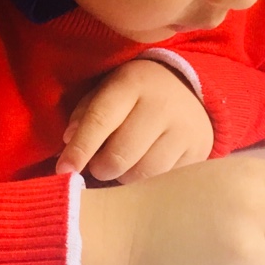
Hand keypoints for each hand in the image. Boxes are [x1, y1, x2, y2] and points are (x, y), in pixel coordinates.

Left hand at [57, 59, 213, 182]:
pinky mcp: (199, 150)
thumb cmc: (135, 93)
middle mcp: (161, 104)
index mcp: (132, 83)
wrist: (188, 87)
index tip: (64, 170)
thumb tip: (68, 142)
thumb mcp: (107, 89)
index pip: (101, 120)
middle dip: (101, 168)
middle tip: (99, 164)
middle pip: (120, 156)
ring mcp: (185, 129)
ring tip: (124, 164)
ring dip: (124, 177)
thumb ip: (85, 113)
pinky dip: (148, 181)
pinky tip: (146, 166)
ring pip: (143, 174)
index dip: (80, 148)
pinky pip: (165, 181)